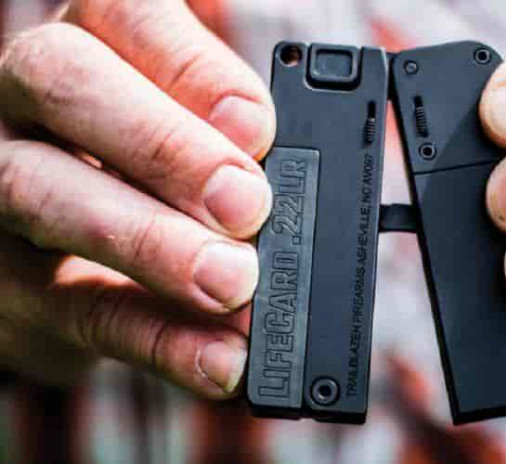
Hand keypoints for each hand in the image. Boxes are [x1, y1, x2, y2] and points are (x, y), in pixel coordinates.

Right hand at [0, 0, 274, 397]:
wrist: (78, 255)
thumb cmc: (154, 173)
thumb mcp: (196, 136)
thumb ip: (235, 145)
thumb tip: (296, 184)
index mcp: (92, 43)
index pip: (123, 13)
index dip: (192, 66)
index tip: (257, 126)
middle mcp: (29, 102)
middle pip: (66, 84)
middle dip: (164, 145)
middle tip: (246, 205)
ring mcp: (4, 190)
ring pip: (46, 195)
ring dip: (154, 244)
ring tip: (234, 282)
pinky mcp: (10, 288)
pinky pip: (79, 310)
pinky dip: (159, 338)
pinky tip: (220, 357)